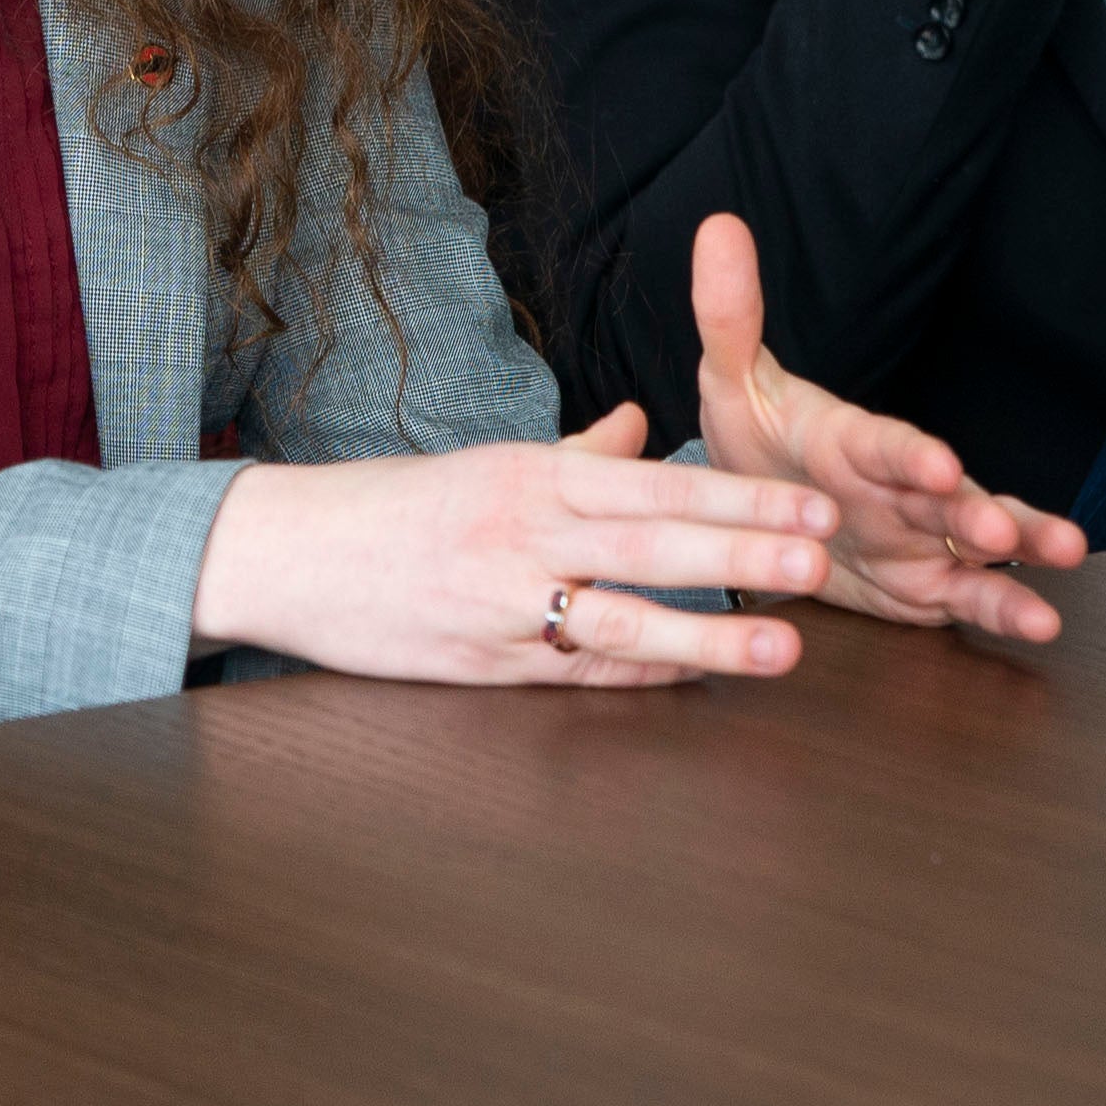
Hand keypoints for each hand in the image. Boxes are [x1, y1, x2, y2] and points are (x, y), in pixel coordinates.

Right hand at [194, 420, 839, 685]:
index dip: (741, 495)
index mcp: (530, 475)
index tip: (813, 503)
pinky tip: (701, 681)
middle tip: (823, 559)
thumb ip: (575, 452)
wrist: (282, 553)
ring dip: (709, 632)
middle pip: (652, 543)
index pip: (657, 483)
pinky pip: (578, 672)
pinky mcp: (482, 663)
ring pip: (623, 618)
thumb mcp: (484, 464)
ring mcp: (502, 603)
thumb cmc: (387, 507)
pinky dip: (642, 677)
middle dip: (744, 551)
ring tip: (786, 646)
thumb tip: (642, 424)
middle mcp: (522, 534)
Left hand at [689, 213, 1080, 643]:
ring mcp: (921, 535)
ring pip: (981, 541)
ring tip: (1062, 559)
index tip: (936, 465)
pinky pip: (970, 597)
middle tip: (1006, 533)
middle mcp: (900, 489)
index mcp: (854, 443)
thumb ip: (730, 316)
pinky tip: (1042, 622)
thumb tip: (717, 228)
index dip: (910, 456)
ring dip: (1020, 550)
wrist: (760, 501)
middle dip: (979, 512)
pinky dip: (1005, 609)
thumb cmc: (758, 435)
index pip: (886, 445)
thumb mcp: (732, 380)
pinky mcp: (925, 583)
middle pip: (948, 497)